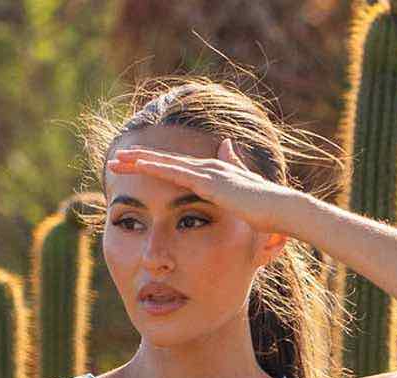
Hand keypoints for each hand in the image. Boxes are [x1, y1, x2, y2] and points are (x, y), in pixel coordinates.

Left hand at [108, 137, 303, 237]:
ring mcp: (207, 172)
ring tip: (116, 160)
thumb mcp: (245, 195)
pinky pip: (174, 172)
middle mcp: (208, 168)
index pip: (177, 169)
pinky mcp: (207, 181)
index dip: (155, 166)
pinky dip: (154, 166)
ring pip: (165, 163)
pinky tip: (137, 164)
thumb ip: (235, 173)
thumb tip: (228, 146)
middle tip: (115, 161)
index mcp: (214, 174)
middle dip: (140, 161)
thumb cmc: (267, 212)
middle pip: (166, 163)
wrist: (282, 211)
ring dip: (139, 161)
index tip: (135, 166)